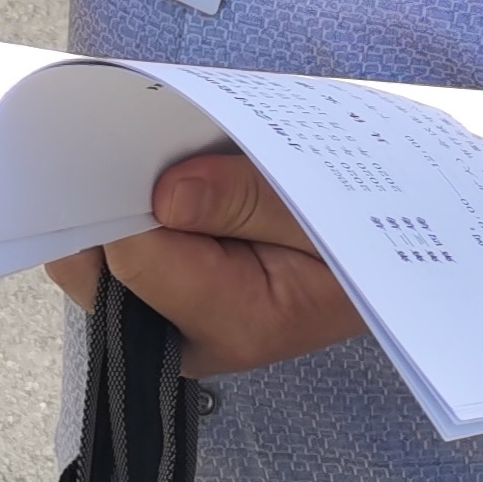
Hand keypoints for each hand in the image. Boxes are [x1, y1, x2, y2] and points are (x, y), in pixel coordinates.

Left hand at [44, 153, 368, 377]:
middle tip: (143, 143)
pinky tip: (170, 175)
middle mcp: (187, 338)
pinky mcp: (165, 304)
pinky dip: (135, 210)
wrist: (386, 266)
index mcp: (233, 322)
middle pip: (96, 269)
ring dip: (122, 202)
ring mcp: (171, 324)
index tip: (134, 144)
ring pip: (99, 260)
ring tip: (169, 157)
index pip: (133, 260)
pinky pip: (121, 255)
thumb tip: (166, 194)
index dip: (125, 197)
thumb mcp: (329, 210)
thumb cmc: (366, 237)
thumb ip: (252, 202)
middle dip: (110, 203)